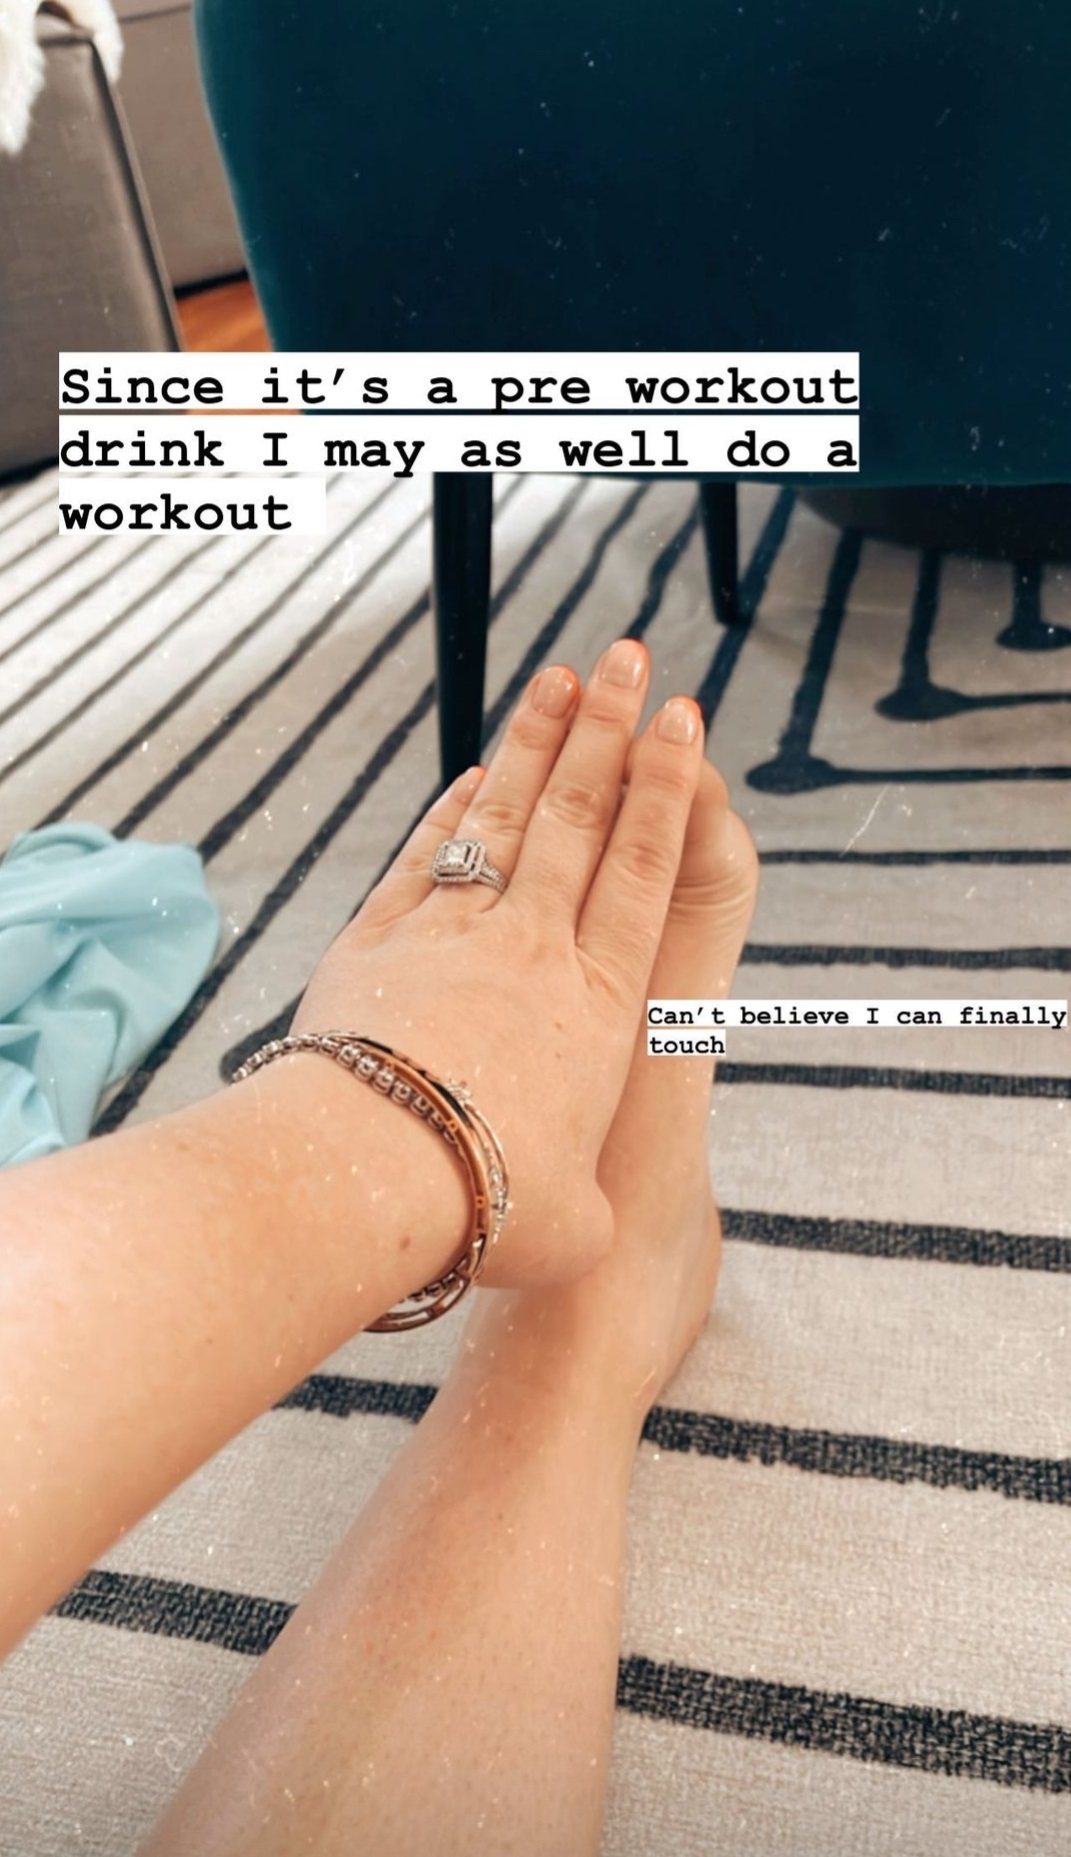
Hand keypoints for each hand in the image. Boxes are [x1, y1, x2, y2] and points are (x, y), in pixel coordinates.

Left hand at [291, 640, 704, 1287]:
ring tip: (560, 676)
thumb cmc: (484, 1208)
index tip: (683, 722)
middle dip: (609, 730)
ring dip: (534, 742)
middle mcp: (531, 949)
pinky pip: (424, 858)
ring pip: (503, 817)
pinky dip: (450, 811)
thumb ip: (591, 1209)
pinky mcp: (378, 942)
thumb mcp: (569, 1228)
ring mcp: (451, 935)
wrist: (372, 1174)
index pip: (644, 870)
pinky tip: (470, 774)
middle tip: (630, 658)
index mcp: (597, 1004)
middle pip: (579, 816)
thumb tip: (588, 1232)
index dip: (669, 789)